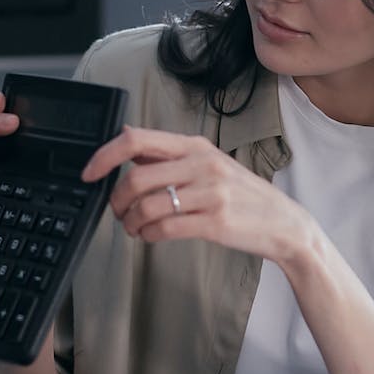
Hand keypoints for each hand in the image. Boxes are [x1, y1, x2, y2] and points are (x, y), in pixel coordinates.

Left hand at [83, 127, 311, 266]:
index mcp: (194, 146)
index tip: (89, 173)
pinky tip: (151, 235)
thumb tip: (124, 138)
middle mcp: (202, 164)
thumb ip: (167, 156)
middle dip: (116, 200)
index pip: (136, 139)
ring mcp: (210, 193)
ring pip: (147, 206)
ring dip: (131, 222)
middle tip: (118, 212)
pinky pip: (165, 228)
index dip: (104, 156)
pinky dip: (149, 235)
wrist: (284, 223)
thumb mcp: (206, 164)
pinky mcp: (215, 221)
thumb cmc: (240, 195)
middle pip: (136, 178)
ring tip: (134, 228)